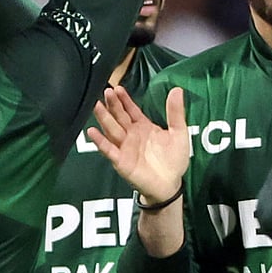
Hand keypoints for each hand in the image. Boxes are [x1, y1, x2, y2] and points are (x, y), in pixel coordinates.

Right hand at [88, 86, 189, 203]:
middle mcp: (130, 135)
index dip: (123, 99)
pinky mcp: (121, 161)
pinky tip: (92, 132)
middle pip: (118, 116)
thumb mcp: (179, 132)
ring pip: (111, 129)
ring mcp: (124, 147)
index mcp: (142, 126)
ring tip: (96, 106)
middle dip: (112, 104)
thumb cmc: (173, 160)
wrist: (170, 184)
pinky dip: (100, 141)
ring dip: (103, 118)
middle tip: (106, 91)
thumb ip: (175, 112)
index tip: (117, 88)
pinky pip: (108, 150)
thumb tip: (177, 90)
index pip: (130, 109)